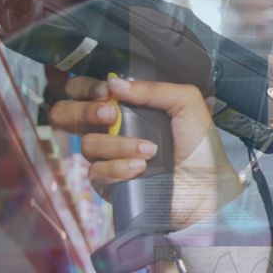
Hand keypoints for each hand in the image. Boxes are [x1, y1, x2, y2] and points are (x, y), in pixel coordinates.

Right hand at [48, 75, 243, 229]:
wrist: (207, 188)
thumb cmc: (201, 147)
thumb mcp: (188, 105)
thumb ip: (155, 89)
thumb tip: (115, 85)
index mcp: (127, 108)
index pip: (84, 91)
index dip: (85, 88)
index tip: (105, 92)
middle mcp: (112, 130)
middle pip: (66, 115)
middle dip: (84, 111)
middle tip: (111, 115)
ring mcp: (108, 158)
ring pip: (88, 145)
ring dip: (118, 145)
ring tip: (150, 150)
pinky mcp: (109, 184)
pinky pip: (96, 172)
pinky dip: (119, 168)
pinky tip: (140, 169)